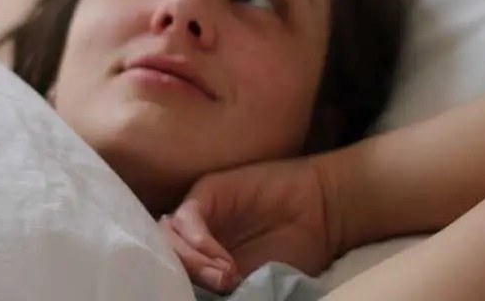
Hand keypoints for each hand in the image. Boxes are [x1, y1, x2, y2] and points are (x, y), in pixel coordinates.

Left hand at [158, 158, 341, 292]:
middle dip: (184, 278)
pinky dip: (200, 242)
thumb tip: (199, 299)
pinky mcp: (207, 193)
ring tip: (225, 278)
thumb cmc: (292, 252)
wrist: (320, 212)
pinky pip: (188, 218)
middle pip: (164, 256)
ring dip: (193, 263)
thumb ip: (225, 290)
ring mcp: (198, 216)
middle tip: (221, 289)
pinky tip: (224, 261)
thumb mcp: (256, 281)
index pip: (170, 273)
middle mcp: (192, 239)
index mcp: (200, 261)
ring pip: (169, 238)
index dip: (175, 289)